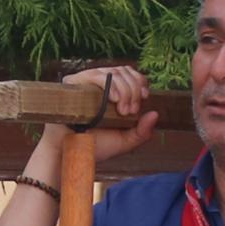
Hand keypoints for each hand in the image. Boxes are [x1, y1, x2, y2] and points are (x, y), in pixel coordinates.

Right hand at [26, 63, 160, 182]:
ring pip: (112, 72)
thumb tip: (155, 113)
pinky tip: (112, 100)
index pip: (128, 73)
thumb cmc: (93, 147)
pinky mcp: (73, 84)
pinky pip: (95, 75)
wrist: (69, 154)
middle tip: (130, 112)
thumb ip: (142, 132)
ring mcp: (85, 82)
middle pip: (123, 71)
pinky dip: (108, 85)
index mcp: (110, 92)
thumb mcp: (124, 142)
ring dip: (124, 90)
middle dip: (134, 90)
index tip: (145, 96)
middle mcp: (98, 84)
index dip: (139, 80)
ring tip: (122, 111)